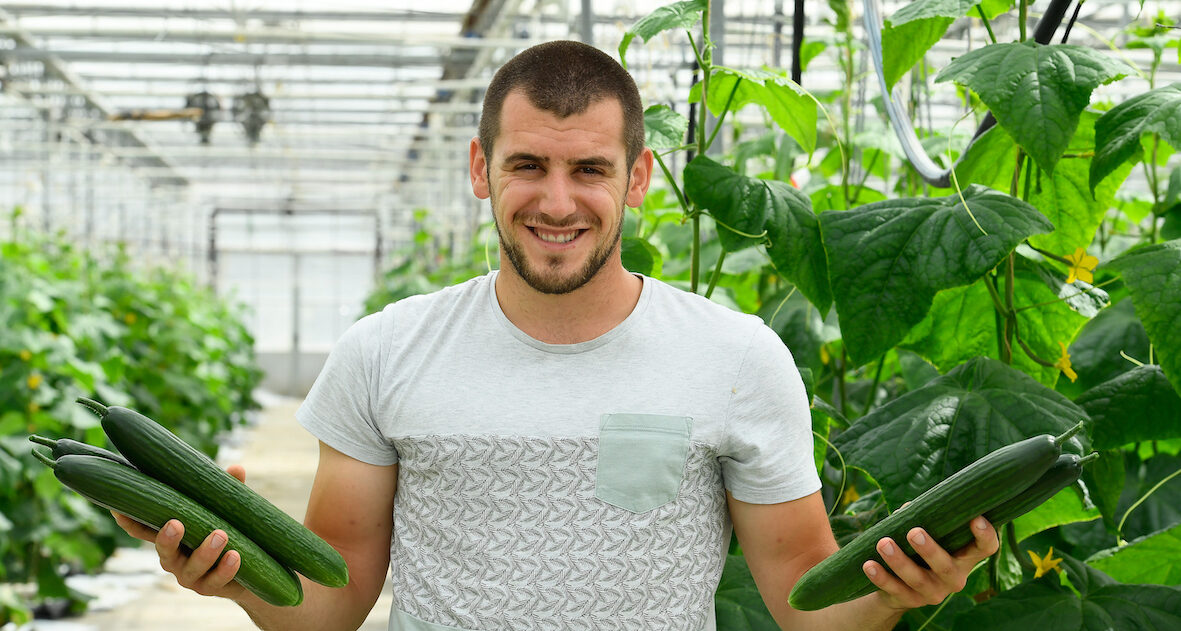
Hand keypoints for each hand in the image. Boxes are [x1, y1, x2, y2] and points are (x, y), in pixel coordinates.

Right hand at [111, 464, 249, 600]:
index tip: (118, 509)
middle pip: (163, 551)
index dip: (129, 522)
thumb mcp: (227, 510)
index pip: (144, 530)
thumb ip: (228, 490)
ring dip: (205, 552)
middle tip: (175, 523)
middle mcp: (175, 557)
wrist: (251, 568)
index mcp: (172, 536)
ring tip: (220, 534)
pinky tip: (235, 556)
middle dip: (167, 539)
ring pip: (192, 567)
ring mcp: (190, 575)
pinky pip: (215, 580)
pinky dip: (225, 569)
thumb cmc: (230, 532)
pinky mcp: (209, 588)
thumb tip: (236, 468)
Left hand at [862, 516, 998, 609]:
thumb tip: (909, 508)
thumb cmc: (918, 546)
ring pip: (918, 580)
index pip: (985, 549)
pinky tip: (869, 564)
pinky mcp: (909, 601)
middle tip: (914, 532)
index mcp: (964, 556)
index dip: (985, 536)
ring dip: (900, 561)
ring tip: (883, 543)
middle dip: (930, 550)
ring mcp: (933, 592)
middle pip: (947, 568)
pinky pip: (895, 590)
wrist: (899, 584)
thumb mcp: (925, 531)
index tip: (976, 518)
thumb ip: (922, 516)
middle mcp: (953, 578)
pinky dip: (881, 577)